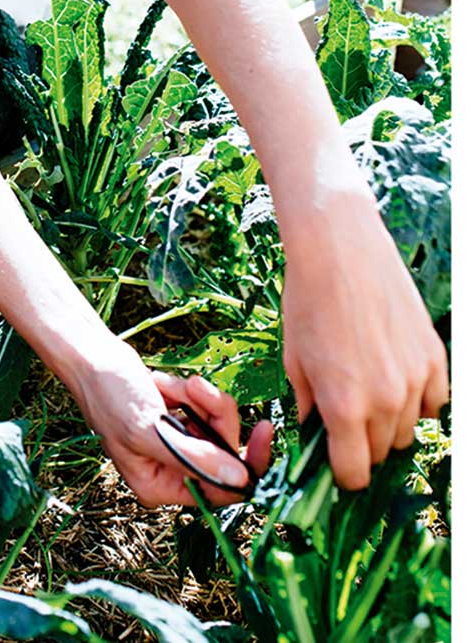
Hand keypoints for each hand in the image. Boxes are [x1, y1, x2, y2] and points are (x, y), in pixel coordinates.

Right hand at [73, 341, 272, 506]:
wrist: (93, 360)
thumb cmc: (110, 396)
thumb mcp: (150, 429)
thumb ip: (194, 457)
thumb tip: (240, 479)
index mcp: (160, 486)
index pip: (220, 492)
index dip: (248, 466)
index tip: (265, 431)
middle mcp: (170, 472)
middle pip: (224, 454)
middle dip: (214, 416)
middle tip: (197, 390)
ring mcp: (176, 446)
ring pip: (218, 428)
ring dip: (200, 400)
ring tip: (173, 384)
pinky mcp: (180, 422)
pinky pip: (206, 411)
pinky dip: (191, 393)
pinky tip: (166, 383)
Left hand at [282, 195, 449, 489]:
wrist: (341, 253)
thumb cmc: (307, 305)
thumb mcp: (294, 361)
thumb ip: (308, 407)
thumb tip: (314, 433)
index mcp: (344, 406)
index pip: (353, 472)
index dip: (341, 476)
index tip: (333, 468)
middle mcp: (386, 400)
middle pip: (381, 454)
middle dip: (361, 450)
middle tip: (343, 429)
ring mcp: (416, 379)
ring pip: (408, 432)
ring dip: (388, 427)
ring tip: (365, 398)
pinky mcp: (435, 357)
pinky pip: (434, 403)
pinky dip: (417, 404)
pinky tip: (394, 385)